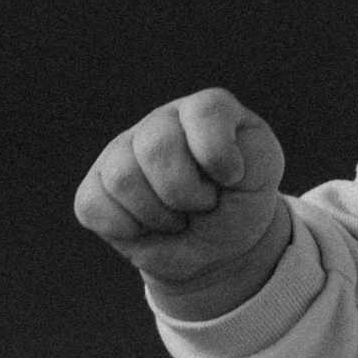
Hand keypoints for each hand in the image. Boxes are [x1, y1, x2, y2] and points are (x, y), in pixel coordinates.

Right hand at [74, 87, 288, 314]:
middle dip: (186, 193)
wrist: (216, 246)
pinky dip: (127, 229)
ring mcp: (122, 152)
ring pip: (122, 178)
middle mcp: (161, 122)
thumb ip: (253, 154)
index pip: (205, 110)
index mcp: (206, 111)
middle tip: (203, 205)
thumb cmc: (240, 203)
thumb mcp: (264, 178)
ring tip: (178, 216)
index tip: (232, 179)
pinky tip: (147, 225)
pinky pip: (94, 205)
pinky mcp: (94, 187)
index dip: (217, 153)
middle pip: (157, 147)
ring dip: (159, 215)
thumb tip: (209, 162)